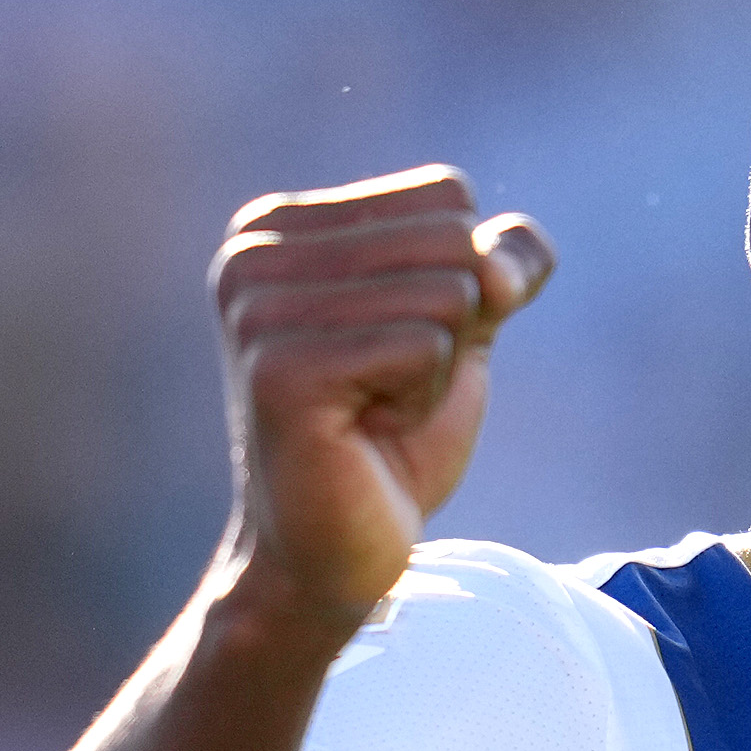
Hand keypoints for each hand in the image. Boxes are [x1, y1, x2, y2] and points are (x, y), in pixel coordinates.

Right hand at [209, 165, 551, 636]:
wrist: (331, 555)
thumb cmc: (389, 438)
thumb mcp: (461, 327)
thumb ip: (500, 261)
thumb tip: (500, 265)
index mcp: (275, 224)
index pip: (446, 195)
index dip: (458, 279)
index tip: (393, 346)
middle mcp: (250, 252)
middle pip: (450, 238)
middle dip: (451, 326)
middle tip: (385, 389)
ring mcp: (257, 310)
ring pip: (446, 293)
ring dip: (433, 370)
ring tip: (370, 412)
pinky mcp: (280, 371)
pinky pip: (424, 346)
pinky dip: (420, 400)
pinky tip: (363, 434)